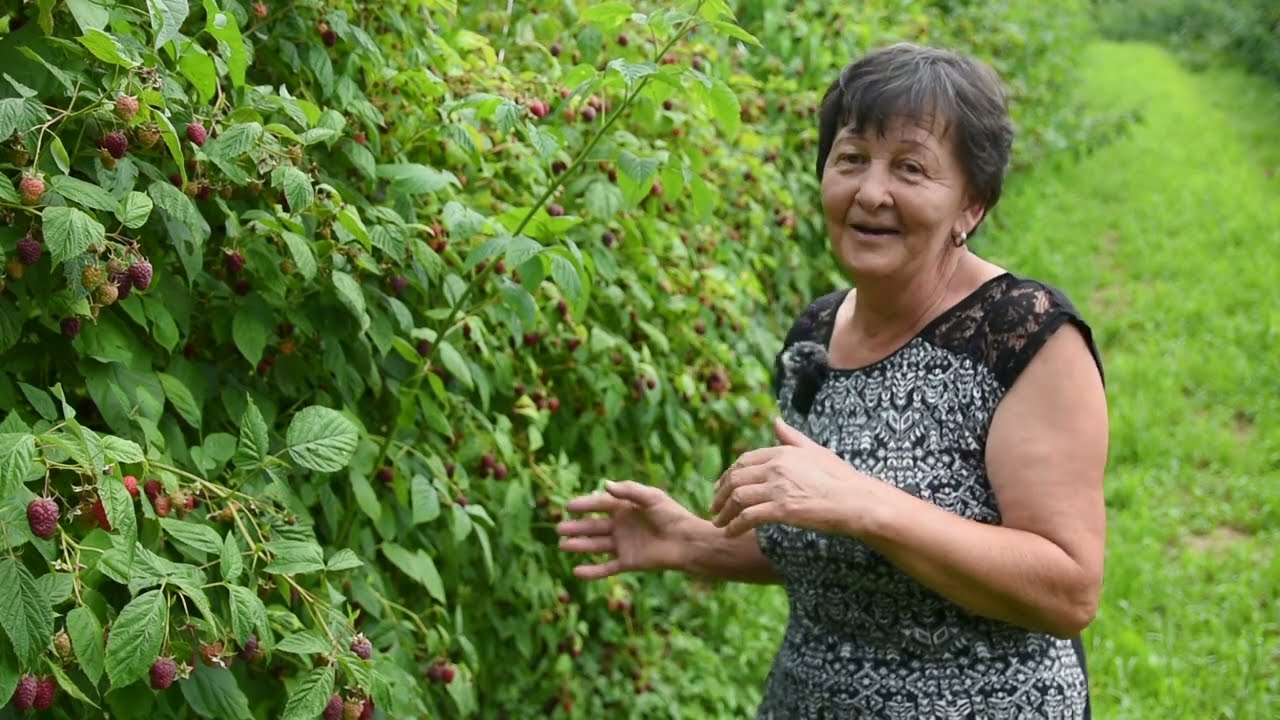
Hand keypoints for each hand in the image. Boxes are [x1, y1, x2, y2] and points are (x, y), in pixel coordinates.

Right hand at [556, 480, 697, 578]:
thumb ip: (629, 491)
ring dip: (579, 546)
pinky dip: (592, 571)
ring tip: (563, 545)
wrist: (687, 542)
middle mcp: (621, 526)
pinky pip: (606, 568)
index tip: (568, 506)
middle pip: (593, 526)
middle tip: (559, 528)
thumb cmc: (672, 516)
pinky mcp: (628, 562)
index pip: (599, 505)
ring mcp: (623, 545)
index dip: (584, 505)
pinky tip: (576, 571)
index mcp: (625, 508)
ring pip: (596, 545)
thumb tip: (604, 484)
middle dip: (576, 527)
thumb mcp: (652, 497)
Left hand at [710, 417, 867, 536]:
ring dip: (723, 512)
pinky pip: (748, 517)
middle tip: (714, 508)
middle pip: (735, 479)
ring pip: (738, 498)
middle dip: (720, 494)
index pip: (743, 462)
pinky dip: (735, 526)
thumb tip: (776, 420)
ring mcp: (778, 488)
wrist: (856, 501)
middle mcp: (776, 467)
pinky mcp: (782, 510)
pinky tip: (730, 534)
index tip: (720, 487)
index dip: (728, 475)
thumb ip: (791, 437)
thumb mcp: (814, 450)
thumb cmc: (840, 477)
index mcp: (782, 452)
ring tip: (718, 523)